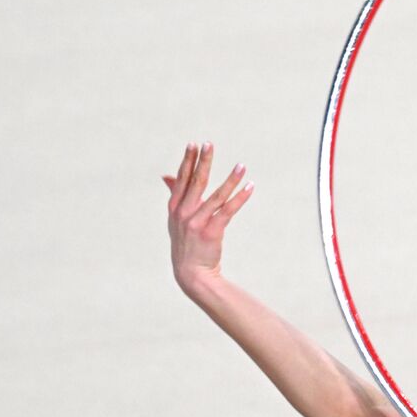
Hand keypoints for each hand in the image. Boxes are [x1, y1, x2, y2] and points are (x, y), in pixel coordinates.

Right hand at [163, 142, 253, 292]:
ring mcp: (196, 222)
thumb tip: (167, 175)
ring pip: (217, 195)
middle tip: (209, 144)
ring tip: (241, 165)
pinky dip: (240, 198)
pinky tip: (249, 187)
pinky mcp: (211, 232)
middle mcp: (183, 213)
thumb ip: (175, 196)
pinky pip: (228, 210)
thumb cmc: (186, 243)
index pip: (182, 179)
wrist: (191, 272)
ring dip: (231, 179)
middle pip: (196, 182)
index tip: (194, 145)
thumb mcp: (175, 219)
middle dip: (203, 161)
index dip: (188, 161)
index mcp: (175, 208)